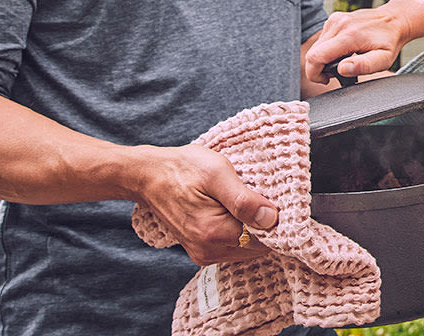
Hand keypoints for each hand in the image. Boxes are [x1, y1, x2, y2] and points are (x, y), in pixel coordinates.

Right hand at [130, 143, 278, 265]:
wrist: (148, 176)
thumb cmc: (182, 169)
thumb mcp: (217, 173)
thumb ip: (244, 200)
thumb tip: (272, 219)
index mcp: (215, 233)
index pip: (265, 240)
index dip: (275, 221)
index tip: (273, 200)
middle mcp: (209, 251)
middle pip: (257, 247)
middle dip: (263, 225)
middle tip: (258, 197)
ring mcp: (203, 254)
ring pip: (245, 248)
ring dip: (251, 228)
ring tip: (241, 202)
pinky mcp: (200, 250)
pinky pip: (231, 247)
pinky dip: (238, 231)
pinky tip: (231, 211)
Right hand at [301, 6, 408, 87]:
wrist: (394, 20)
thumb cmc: (390, 42)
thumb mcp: (384, 59)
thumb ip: (363, 66)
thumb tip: (342, 69)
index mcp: (349, 35)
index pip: (316, 57)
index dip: (314, 73)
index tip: (326, 80)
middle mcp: (339, 24)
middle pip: (313, 53)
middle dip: (319, 68)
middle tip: (337, 73)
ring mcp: (335, 19)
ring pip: (316, 46)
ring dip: (324, 59)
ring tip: (344, 62)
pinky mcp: (334, 18)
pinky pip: (322, 39)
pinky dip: (327, 49)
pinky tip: (343, 52)